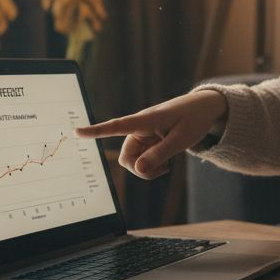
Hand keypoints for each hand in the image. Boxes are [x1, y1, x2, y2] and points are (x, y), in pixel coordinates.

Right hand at [73, 90, 227, 179]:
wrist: (204, 109)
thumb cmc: (194, 119)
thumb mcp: (181, 140)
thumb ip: (160, 155)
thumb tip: (138, 170)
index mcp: (146, 120)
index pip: (116, 126)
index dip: (96, 131)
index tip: (75, 132)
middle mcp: (139, 127)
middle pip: (126, 157)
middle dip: (140, 169)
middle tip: (163, 170)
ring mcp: (142, 135)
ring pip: (133, 161)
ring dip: (148, 169)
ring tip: (167, 164)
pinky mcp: (146, 141)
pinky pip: (141, 161)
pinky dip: (152, 166)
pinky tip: (166, 162)